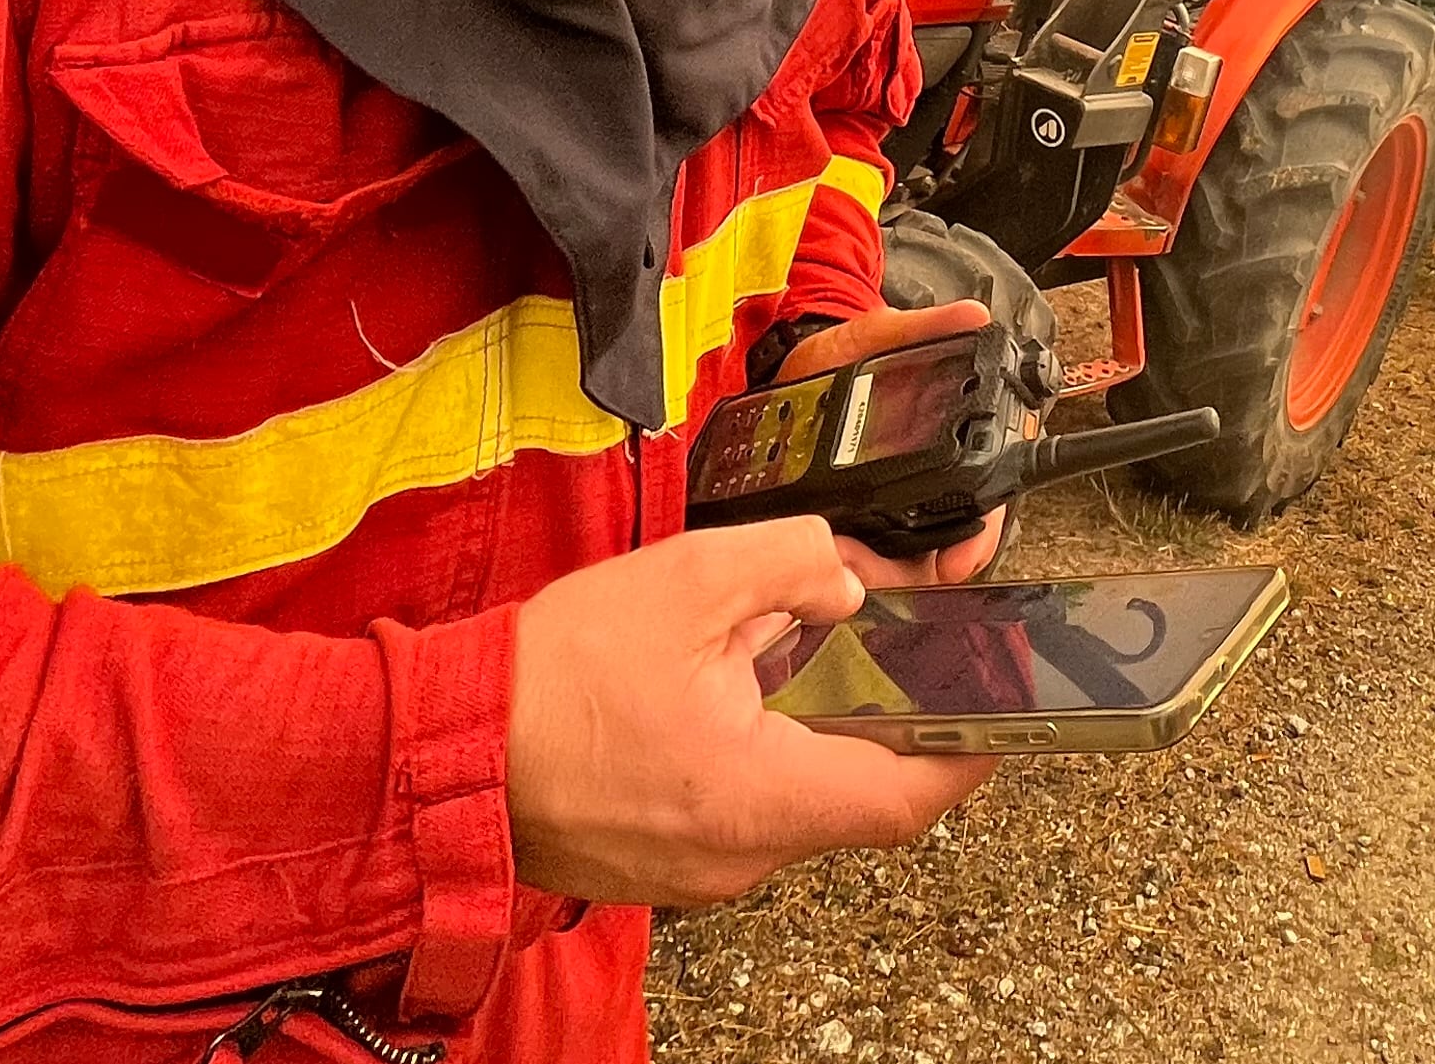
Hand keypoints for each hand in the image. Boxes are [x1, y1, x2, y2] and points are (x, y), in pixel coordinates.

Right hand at [504, 518, 992, 906]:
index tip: (998, 708)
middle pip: (855, 791)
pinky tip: (718, 689)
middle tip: (880, 639)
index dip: (967, 748)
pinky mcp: (663, 862)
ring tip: (771, 648)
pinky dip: (752, 747)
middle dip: (877, 710)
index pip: (909, 795)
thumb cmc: (547, 682)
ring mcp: (699, 869)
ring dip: (805, 724)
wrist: (437, 749)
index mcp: (759, 796)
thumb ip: (792, 565)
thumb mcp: (688, 582)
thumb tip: (844, 583)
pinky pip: (740, 806)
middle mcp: (739, 854)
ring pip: (794, 795)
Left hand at [764, 298, 1010, 587]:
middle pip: (945, 543)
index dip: (981, 533)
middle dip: (923, 566)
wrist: (778, 368)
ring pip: (903, 561)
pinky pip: (864, 559)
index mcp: (944, 438)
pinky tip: (832, 556)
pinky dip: (853, 566)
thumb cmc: (833, 353)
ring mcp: (884, 503)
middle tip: (892, 565)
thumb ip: (922, 327)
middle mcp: (922, 478)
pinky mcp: (847, 518)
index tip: (959, 558)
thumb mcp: (875, 335)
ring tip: (849, 556)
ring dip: (882, 568)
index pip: (986, 495)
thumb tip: (973, 318)